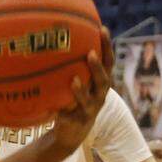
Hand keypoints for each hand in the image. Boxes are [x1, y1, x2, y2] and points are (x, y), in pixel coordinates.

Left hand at [44, 26, 113, 159]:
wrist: (72, 131)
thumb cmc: (74, 98)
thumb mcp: (79, 79)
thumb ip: (73, 63)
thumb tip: (58, 33)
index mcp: (100, 84)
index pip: (108, 63)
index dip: (107, 47)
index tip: (102, 29)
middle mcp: (99, 96)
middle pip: (103, 82)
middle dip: (97, 68)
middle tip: (90, 54)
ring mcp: (89, 111)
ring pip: (88, 101)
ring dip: (81, 91)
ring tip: (74, 80)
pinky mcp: (76, 123)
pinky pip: (69, 117)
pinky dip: (61, 112)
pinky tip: (53, 108)